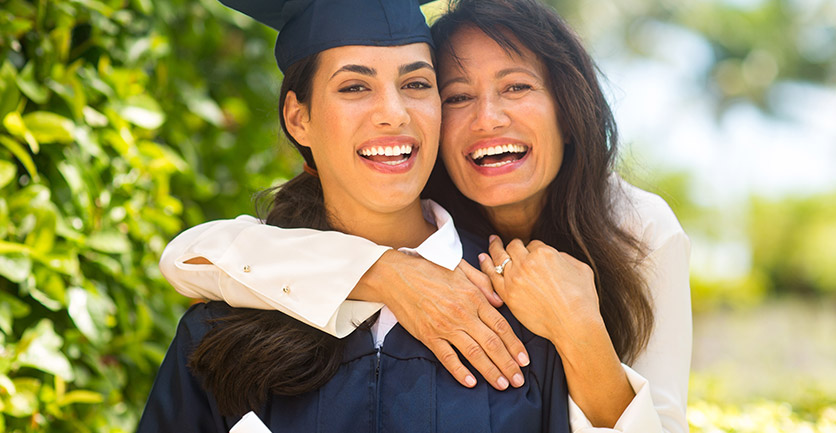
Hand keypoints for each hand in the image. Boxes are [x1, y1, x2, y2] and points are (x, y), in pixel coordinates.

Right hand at [354, 250, 529, 389]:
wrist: (397, 275)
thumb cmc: (430, 268)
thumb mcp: (460, 268)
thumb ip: (483, 283)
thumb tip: (500, 303)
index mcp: (473, 297)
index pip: (501, 325)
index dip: (515, 345)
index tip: (525, 360)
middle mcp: (463, 314)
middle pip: (492, 343)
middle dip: (508, 364)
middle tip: (520, 380)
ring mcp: (445, 326)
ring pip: (473, 353)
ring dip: (490, 371)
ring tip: (503, 385)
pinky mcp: (428, 335)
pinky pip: (447, 357)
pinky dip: (459, 371)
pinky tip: (471, 382)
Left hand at [478, 236, 603, 346]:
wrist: (574, 325)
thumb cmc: (582, 299)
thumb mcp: (581, 268)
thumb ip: (564, 257)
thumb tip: (555, 256)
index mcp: (544, 253)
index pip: (532, 244)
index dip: (532, 249)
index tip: (531, 253)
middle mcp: (526, 262)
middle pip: (513, 247)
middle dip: (512, 245)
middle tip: (503, 241)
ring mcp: (514, 278)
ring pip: (499, 257)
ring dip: (494, 248)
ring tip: (491, 242)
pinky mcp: (507, 295)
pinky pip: (491, 276)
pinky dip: (486, 265)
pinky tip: (483, 258)